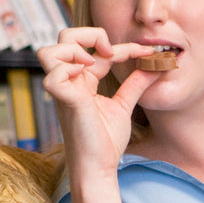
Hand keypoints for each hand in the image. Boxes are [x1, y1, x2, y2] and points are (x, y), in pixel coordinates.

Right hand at [39, 27, 160, 169]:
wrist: (100, 168)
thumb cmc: (106, 142)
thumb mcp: (124, 105)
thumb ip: (136, 84)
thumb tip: (154, 65)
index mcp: (82, 81)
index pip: (95, 50)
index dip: (121, 46)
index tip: (146, 52)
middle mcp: (69, 82)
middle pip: (63, 39)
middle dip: (88, 34)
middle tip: (109, 51)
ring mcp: (64, 91)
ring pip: (48, 52)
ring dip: (73, 50)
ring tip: (93, 63)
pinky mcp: (65, 102)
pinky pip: (52, 76)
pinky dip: (67, 70)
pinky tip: (85, 77)